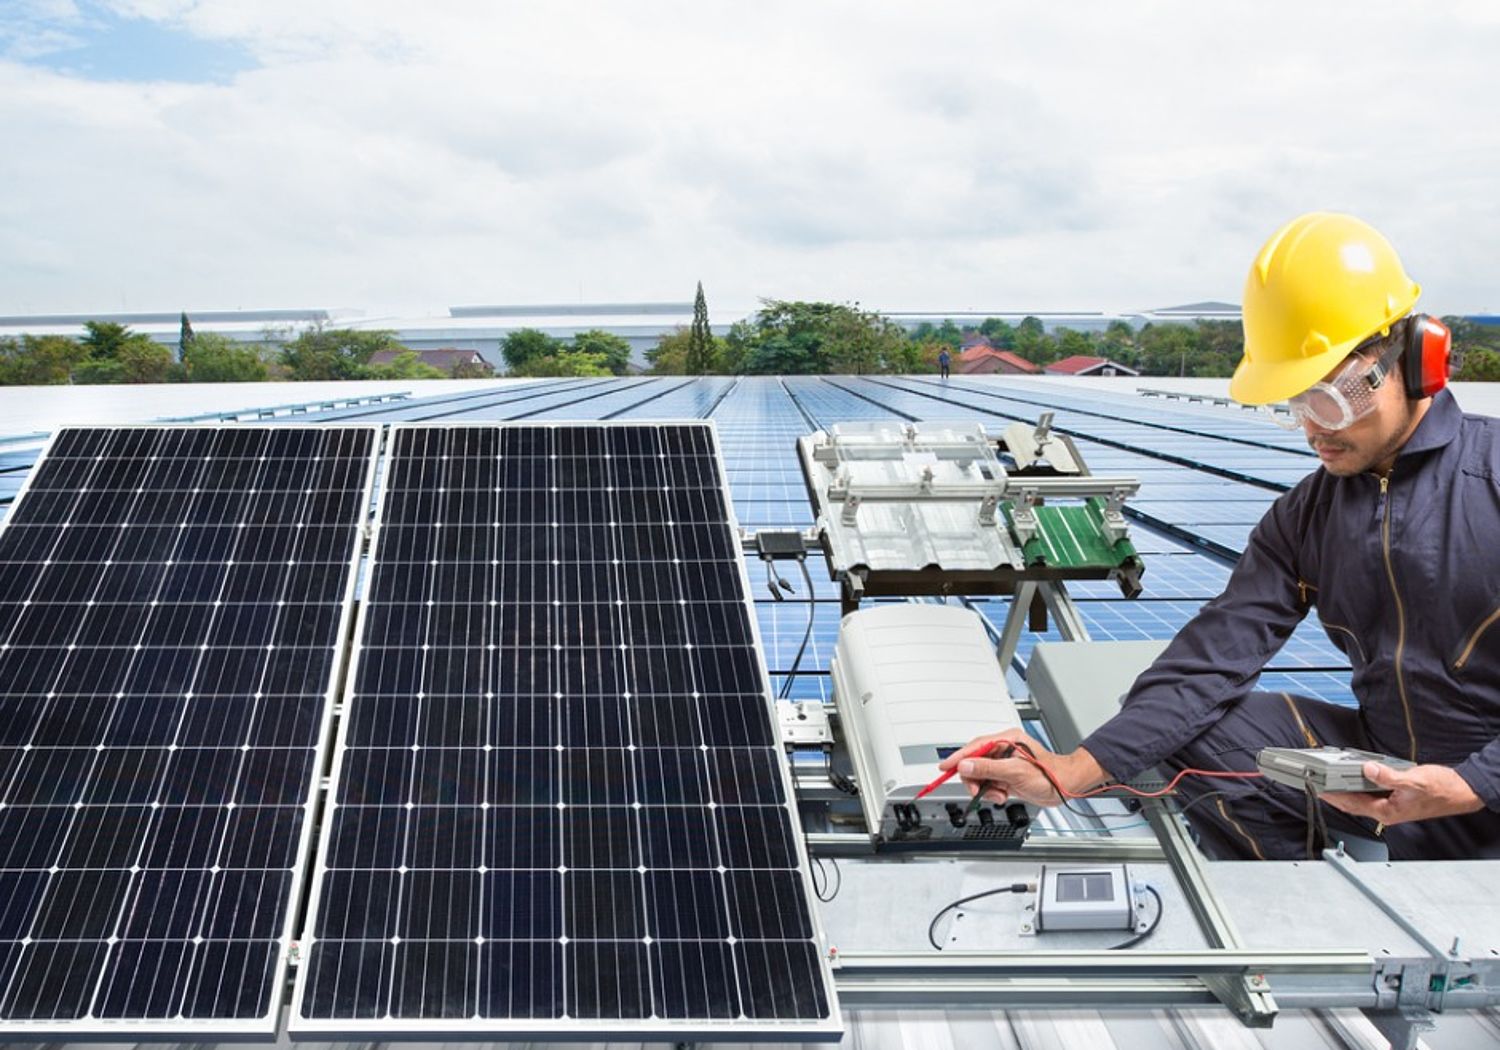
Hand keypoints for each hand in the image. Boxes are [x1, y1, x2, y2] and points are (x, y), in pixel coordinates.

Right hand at [937, 729, 1097, 807]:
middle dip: (975, 779)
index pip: (975, 747)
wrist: (1066, 787)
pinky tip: (1002, 795)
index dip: (958, 757)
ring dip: (985, 788)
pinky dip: (991, 792)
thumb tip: (965, 765)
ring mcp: (1004, 764)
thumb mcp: (1015, 772)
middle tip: (978, 790)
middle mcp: (1003, 750)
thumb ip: (988, 768)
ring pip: (981, 776)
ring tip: (997, 794)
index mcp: (1006, 740)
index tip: (945, 767)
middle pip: (975, 762)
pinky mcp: (1006, 776)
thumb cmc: (1050, 774)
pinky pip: (989, 784)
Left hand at [1322, 762, 1485, 825]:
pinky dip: (1361, 785)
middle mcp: (1387, 811)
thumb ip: (1389, 777)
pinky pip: (1372, 793)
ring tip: (1329, 780)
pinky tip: (1356, 777)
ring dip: (1346, 790)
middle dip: (1334, 795)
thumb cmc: (1442, 789)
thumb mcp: (1413, 781)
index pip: (1352, 805)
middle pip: (1353, 804)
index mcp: (1388, 812)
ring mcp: (1392, 806)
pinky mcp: (1396, 798)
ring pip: (1362, 799)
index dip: (1333, 797)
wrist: (1461, 791)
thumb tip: (1367, 770)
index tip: (1317, 790)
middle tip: (1316, 784)